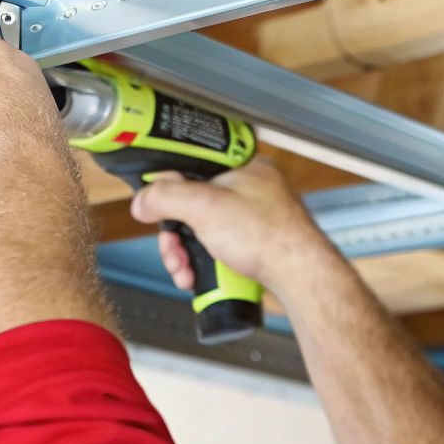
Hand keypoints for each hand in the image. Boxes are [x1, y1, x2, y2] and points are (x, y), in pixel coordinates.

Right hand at [129, 159, 331, 291]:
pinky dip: (206, 264)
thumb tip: (143, 200)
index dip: (171, 191)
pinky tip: (201, 277)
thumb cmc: (269, 237)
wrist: (300, 276)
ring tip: (186, 272)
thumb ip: (166, 197)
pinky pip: (220, 248)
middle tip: (173, 251)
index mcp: (243, 166)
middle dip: (177, 236)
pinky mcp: (256, 244)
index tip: (157, 208)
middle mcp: (251, 189)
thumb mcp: (204, 207)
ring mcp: (255, 218)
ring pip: (205, 231)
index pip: (192, 168)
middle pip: (194, 206)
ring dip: (187, 255)